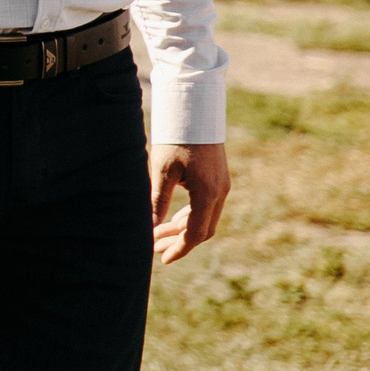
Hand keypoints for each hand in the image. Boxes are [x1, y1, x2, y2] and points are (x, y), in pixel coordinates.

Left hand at [149, 142, 228, 263]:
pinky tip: (170, 219)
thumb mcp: (161, 170)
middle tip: (154, 248)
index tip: (162, 259)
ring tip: (156, 235)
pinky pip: (206, 206)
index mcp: (207, 193)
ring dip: (181, 229)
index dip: (179, 248)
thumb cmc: (175, 138)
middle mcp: (219, 192)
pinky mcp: (217, 179)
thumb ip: (156, 200)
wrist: (195, 112)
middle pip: (202, 229)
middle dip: (178, 241)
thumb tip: (148, 227)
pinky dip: (188, 216)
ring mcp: (221, 186)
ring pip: (204, 218)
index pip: (195, 233)